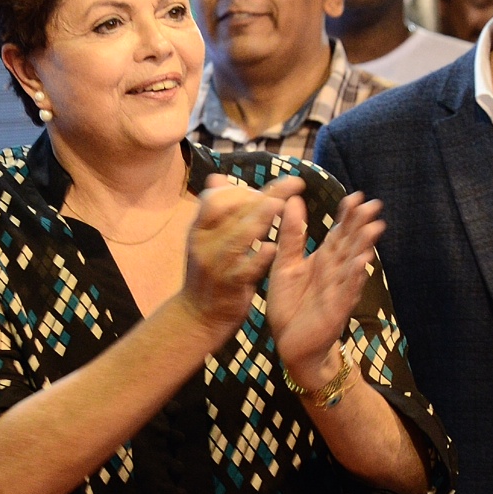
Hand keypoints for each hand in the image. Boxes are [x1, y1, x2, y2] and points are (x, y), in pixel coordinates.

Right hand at [177, 175, 297, 336]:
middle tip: (295, 183)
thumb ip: (218, 212)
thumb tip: (218, 178)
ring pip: (238, 236)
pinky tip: (274, 247)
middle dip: (265, 194)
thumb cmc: (209, 273)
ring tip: (283, 204)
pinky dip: (259, 257)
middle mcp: (203, 243)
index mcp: (199, 229)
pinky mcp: (229, 285)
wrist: (197, 316)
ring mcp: (215, 265)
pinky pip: (245, 269)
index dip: (242, 189)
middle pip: (232, 211)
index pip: (215, 198)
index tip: (268, 188)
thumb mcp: (206, 240)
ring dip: (262, 218)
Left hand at [264, 188, 383, 389]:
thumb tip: (293, 200)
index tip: (356, 196)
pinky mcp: (336, 309)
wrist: (290, 344)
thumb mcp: (285, 265)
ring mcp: (339, 290)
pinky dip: (354, 277)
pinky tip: (361, 262)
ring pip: (354, 264)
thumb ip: (291, 235)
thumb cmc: (290, 304)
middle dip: (362, 225)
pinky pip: (347, 291)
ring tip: (374, 228)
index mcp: (323, 260)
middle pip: (351, 244)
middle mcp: (335, 272)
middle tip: (373, 204)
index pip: (339, 233)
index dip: (347, 215)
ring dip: (364, 247)